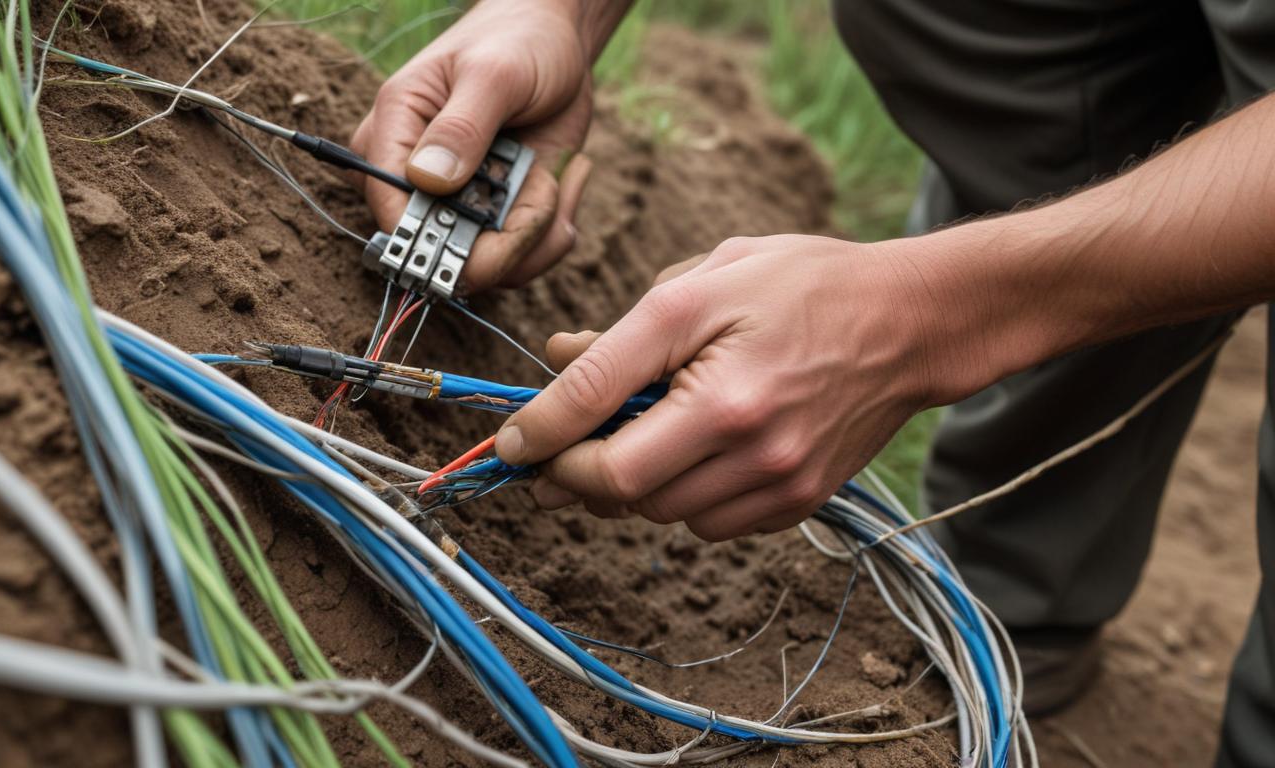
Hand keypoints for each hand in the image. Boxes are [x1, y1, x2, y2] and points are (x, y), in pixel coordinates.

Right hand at [350, 0, 594, 291]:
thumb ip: (461, 127)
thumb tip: (427, 180)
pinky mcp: (494, 218)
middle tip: (548, 189)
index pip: (391, 212)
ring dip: (538, 234)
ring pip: (488, 267)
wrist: (557, 46)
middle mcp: (415, 180)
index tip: (493, 239)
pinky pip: (520, 258)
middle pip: (441, 255)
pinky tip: (563, 180)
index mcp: (392, 133)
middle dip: (507, 241)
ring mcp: (456, 204)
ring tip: (559, 177)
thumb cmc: (516, 42)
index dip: (435, 243)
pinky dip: (553, 229)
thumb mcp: (494, 74)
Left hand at [494, 234, 992, 539]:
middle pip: (627, 493)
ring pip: (664, 514)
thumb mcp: (702, 286)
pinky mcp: (799, 502)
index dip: (544, 450)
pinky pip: (710, 524)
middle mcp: (753, 450)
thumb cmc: (805, 285)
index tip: (511, 449)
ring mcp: (780, 483)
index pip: (604, 451)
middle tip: (555, 449)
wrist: (912, 322)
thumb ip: (622, 337)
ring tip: (631, 433)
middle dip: (579, 471)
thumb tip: (555, 362)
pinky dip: (681, 496)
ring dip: (630, 484)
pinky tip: (689, 448)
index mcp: (723, 393)